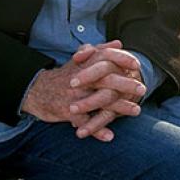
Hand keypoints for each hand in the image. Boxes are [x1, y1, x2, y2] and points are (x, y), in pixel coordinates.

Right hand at [22, 41, 144, 140]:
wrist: (37, 92)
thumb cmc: (64, 76)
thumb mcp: (80, 61)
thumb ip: (99, 51)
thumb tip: (118, 43)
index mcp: (84, 66)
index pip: (104, 58)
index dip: (121, 59)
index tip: (137, 64)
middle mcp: (80, 79)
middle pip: (106, 79)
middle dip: (125, 85)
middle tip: (142, 89)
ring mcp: (74, 96)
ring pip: (99, 101)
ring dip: (119, 107)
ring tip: (136, 111)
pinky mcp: (67, 112)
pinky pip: (84, 122)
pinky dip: (96, 130)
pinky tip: (110, 136)